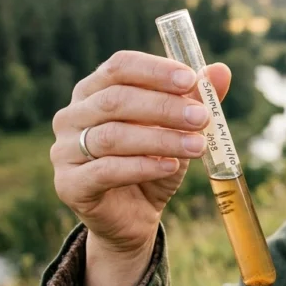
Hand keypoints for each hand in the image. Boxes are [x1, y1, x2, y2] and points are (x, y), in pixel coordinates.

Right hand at [50, 50, 230, 285]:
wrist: (134, 218)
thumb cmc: (153, 164)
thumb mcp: (178, 131)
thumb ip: (195, 100)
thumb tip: (221, 70)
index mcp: (93, 91)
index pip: (119, 67)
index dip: (155, 71)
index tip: (191, 80)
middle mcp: (72, 116)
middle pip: (115, 100)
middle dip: (164, 107)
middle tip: (201, 117)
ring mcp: (64, 150)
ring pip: (112, 136)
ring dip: (160, 140)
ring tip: (197, 146)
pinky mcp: (69, 184)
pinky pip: (106, 170)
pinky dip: (142, 167)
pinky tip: (170, 167)